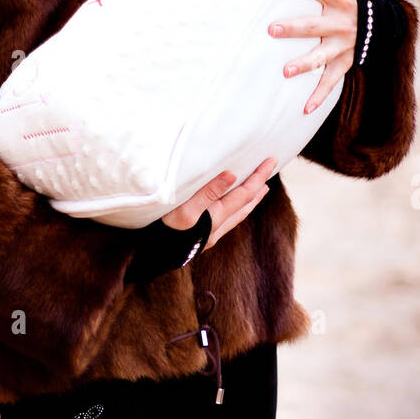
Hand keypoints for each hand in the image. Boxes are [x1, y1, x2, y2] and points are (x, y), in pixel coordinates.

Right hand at [161, 157, 278, 249]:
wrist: (148, 258)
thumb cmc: (163, 230)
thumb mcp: (185, 208)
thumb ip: (208, 192)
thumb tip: (233, 175)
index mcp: (216, 218)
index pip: (245, 194)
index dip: (258, 176)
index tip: (271, 161)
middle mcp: (217, 229)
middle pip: (245, 206)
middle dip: (258, 189)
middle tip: (269, 173)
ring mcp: (209, 236)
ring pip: (236, 215)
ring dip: (249, 201)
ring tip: (258, 190)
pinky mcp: (199, 240)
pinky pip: (226, 221)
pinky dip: (235, 209)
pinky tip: (230, 208)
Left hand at [271, 0, 377, 114]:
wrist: (390, 26)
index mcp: (344, 1)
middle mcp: (344, 25)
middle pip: (316, 26)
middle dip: (295, 28)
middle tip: (271, 29)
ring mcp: (344, 47)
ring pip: (322, 57)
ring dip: (304, 64)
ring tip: (285, 71)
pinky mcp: (346, 63)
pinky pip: (332, 81)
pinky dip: (319, 96)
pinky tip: (303, 109)